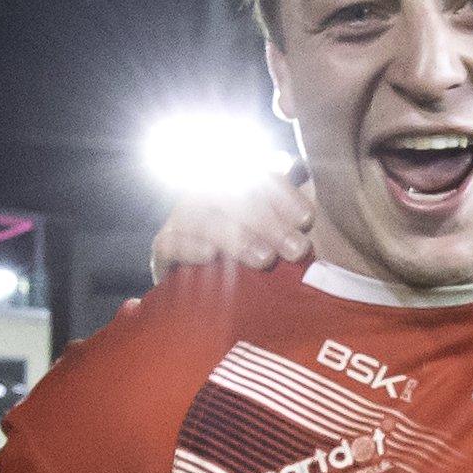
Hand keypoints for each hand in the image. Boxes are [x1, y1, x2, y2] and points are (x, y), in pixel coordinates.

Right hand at [150, 178, 315, 283]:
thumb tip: (290, 169)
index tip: (307, 220)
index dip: (283, 196)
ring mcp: (184, 217)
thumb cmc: (274, 260)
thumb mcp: (290, 236)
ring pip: (202, 216)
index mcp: (243, 181)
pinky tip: (210, 255)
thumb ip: (293, 212)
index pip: (260, 176)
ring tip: (264, 259)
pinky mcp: (165, 247)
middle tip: (296, 249)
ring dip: (235, 236)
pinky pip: (170, 242)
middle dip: (267, 221)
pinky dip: (189, 247)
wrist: (229, 303)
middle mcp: (209, 192)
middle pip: (231, 194)